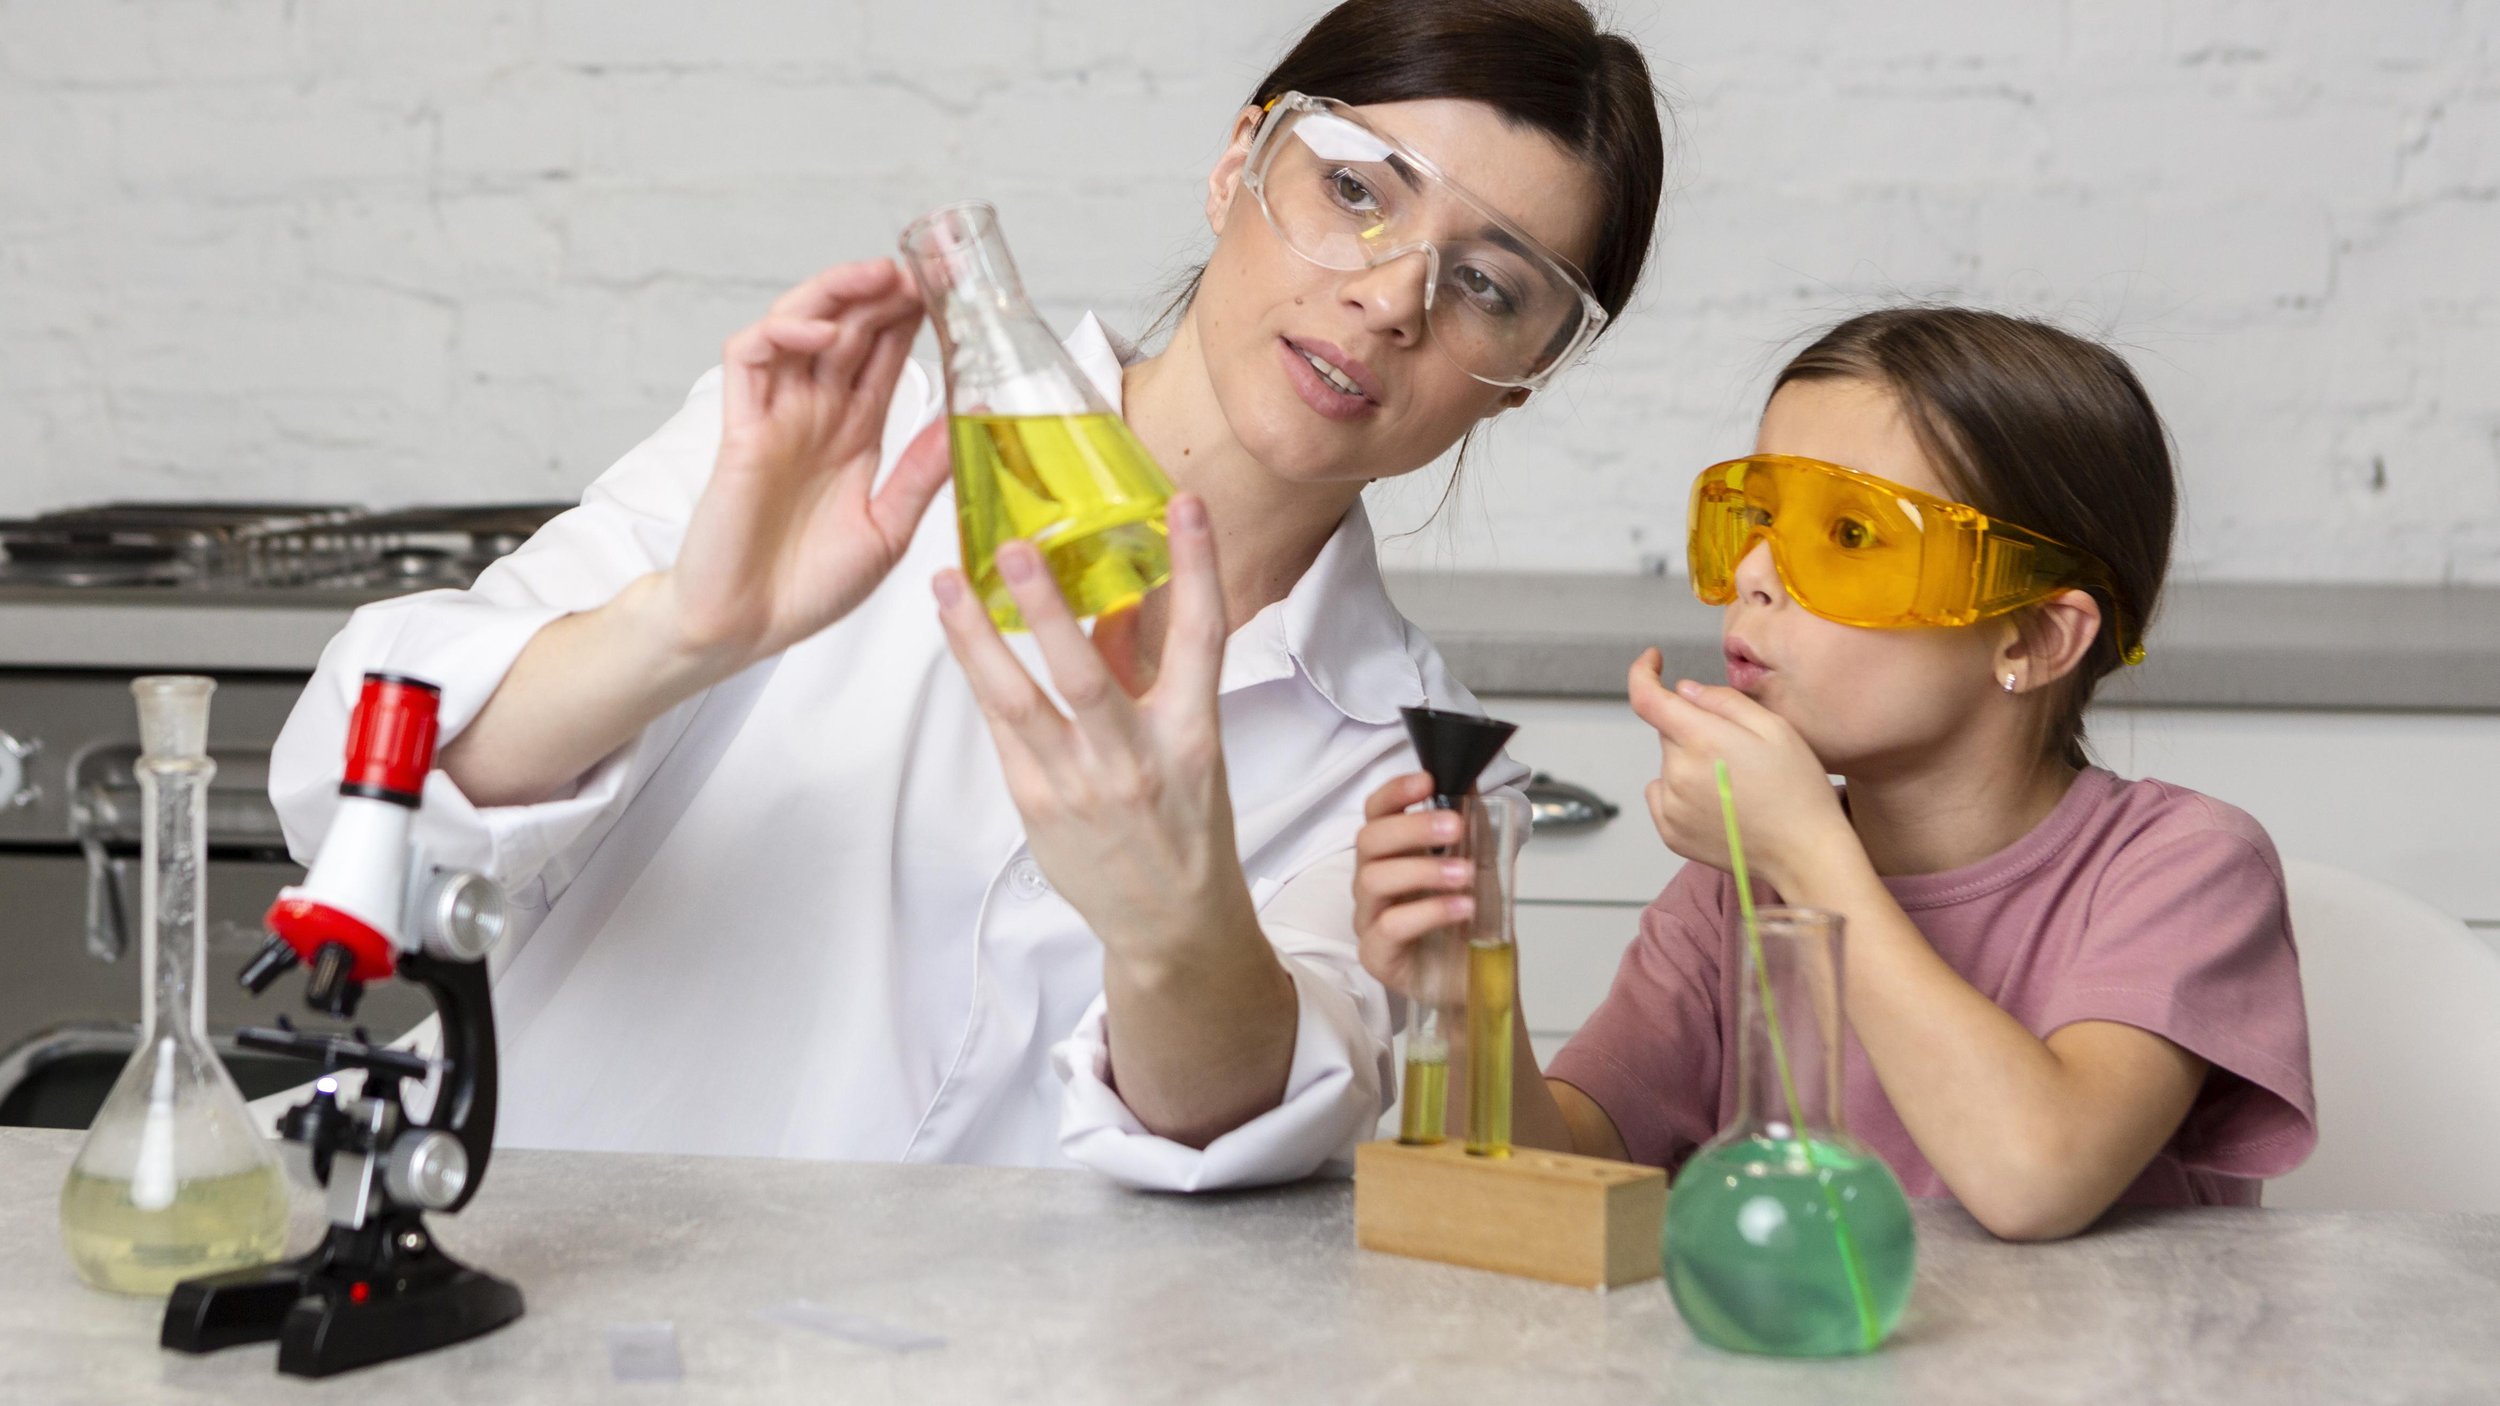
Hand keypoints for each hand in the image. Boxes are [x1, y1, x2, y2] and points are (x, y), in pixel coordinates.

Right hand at [663, 259, 954, 668]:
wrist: (746, 628)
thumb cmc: (808, 587)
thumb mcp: (888, 530)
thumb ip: (921, 474)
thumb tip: (972, 423)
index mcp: (854, 433)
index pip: (885, 355)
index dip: (912, 318)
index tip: (950, 293)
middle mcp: (815, 414)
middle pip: (847, 327)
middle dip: (881, 291)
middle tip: (922, 269)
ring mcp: (776, 416)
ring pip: (797, 324)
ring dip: (834, 292)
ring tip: (876, 278)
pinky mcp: (740, 429)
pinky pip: (750, 359)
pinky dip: (782, 332)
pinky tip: (820, 331)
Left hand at [930, 494, 1257, 970]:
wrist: (1169, 921)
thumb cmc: (1183, 824)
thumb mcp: (1189, 744)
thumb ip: (1149, 673)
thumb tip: (1115, 604)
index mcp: (1191, 733)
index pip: (1201, 636)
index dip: (1197, 567)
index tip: (1186, 505)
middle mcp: (1136, 757)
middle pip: (1086, 673)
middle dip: (1048, 608)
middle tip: (1016, 548)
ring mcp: (1079, 785)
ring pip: (1018, 702)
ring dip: (977, 639)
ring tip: (947, 585)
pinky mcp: (1035, 805)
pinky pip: (1001, 730)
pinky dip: (980, 677)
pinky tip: (959, 633)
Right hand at [1350, 772, 1473, 998]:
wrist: (1480, 978)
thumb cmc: (1470, 920)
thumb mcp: (1482, 866)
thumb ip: (1474, 828)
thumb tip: (1472, 779)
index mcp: (1393, 854)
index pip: (1377, 813)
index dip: (1395, 792)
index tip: (1428, 781)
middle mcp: (1373, 881)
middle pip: (1369, 841)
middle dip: (1412, 828)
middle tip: (1455, 827)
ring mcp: (1370, 919)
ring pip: (1374, 880)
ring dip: (1423, 870)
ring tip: (1466, 875)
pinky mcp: (1377, 955)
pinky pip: (1390, 926)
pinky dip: (1428, 911)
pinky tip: (1462, 907)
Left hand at [1627, 646, 1854, 892]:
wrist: (1805, 853)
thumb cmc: (1797, 789)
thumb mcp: (1774, 727)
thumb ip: (1724, 701)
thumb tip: (1684, 690)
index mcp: (1701, 739)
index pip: (1647, 697)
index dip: (1643, 673)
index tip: (1653, 660)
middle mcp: (1676, 773)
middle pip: (1670, 731)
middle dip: (1695, 729)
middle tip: (1740, 751)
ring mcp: (1670, 806)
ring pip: (1670, 763)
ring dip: (1692, 762)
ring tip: (1738, 784)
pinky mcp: (1670, 832)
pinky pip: (1664, 794)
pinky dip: (1683, 792)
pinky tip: (1720, 803)